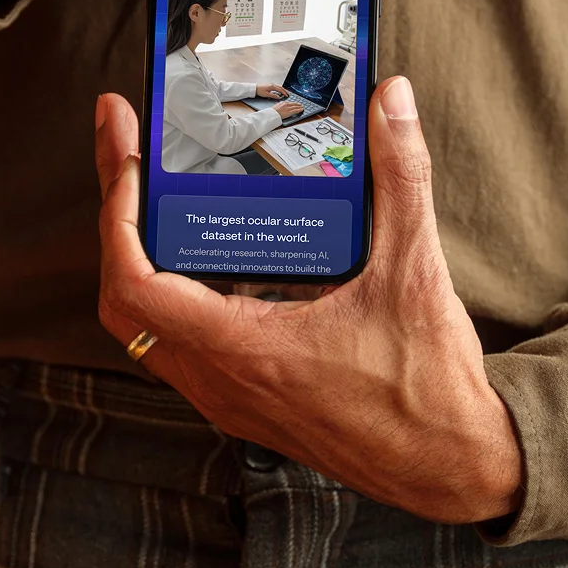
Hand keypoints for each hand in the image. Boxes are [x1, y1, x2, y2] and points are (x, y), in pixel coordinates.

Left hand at [94, 76, 524, 524]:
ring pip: (148, 326)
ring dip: (140, 256)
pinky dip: (174, 290)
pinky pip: (181, 344)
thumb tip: (392, 101)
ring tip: (157, 192)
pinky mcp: (246, 402)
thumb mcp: (415, 270)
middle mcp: (221, 380)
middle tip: (128, 153)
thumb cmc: (428, 386)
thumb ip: (401, 177)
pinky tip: (210, 251)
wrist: (451, 466)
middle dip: (116, 218)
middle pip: (124, 299)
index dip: (117, 214)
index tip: (127, 155)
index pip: (135, 284)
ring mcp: (229, 396)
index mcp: (244, 350)